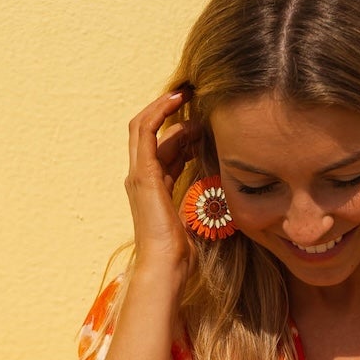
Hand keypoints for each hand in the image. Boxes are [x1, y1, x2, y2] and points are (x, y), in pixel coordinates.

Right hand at [125, 87, 201, 274]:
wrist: (166, 266)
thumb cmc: (181, 253)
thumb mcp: (197, 219)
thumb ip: (203, 202)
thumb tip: (220, 191)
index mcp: (153, 188)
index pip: (165, 150)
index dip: (182, 132)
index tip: (203, 121)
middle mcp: (141, 178)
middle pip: (151, 133)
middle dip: (170, 111)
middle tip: (194, 94)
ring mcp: (138, 175)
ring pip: (145, 126)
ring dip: (166, 106)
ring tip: (189, 92)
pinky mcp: (142, 174)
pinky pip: (146, 131)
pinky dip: (160, 111)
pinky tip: (178, 99)